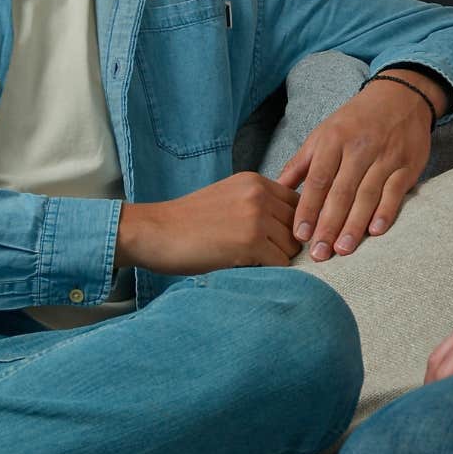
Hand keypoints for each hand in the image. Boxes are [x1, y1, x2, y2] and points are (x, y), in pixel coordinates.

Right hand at [115, 172, 300, 274]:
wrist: (154, 232)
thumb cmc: (187, 223)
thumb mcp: (227, 198)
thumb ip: (257, 205)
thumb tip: (290, 228)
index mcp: (254, 182)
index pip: (297, 203)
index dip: (291, 225)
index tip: (277, 240)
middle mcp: (259, 194)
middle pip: (299, 225)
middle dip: (286, 243)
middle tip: (264, 257)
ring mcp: (256, 218)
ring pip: (292, 246)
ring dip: (277, 259)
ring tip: (252, 262)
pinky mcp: (252, 243)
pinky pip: (281, 263)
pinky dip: (269, 272)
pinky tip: (246, 269)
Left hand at [276, 72, 436, 261]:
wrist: (401, 97)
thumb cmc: (356, 120)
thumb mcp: (324, 133)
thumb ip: (302, 163)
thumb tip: (278, 190)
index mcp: (334, 140)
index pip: (318, 180)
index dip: (308, 209)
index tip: (299, 234)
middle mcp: (359, 148)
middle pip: (341, 192)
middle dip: (328, 225)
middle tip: (319, 253)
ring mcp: (385, 157)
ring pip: (367, 196)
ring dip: (354, 225)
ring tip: (342, 250)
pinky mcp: (408, 165)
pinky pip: (394, 192)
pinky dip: (385, 212)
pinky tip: (375, 232)